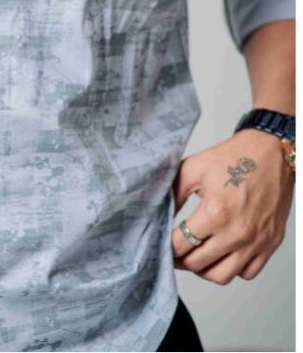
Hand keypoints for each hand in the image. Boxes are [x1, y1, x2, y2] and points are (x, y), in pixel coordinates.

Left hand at [171, 129, 293, 283]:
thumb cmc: (233, 157)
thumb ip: (173, 193)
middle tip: (174, 251)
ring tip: (196, 256)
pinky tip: (222, 254)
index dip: (166, 246)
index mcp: (215, 212)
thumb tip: (160, 214)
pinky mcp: (270, 244)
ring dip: (204, 270)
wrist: (270, 153)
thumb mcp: (193, 168)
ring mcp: (256, 241)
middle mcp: (237, 232)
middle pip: (198, 264)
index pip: (181, 244)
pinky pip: (248, 273)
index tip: (161, 244)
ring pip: (222, 276)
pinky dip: (232, 269)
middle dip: (180, 259)